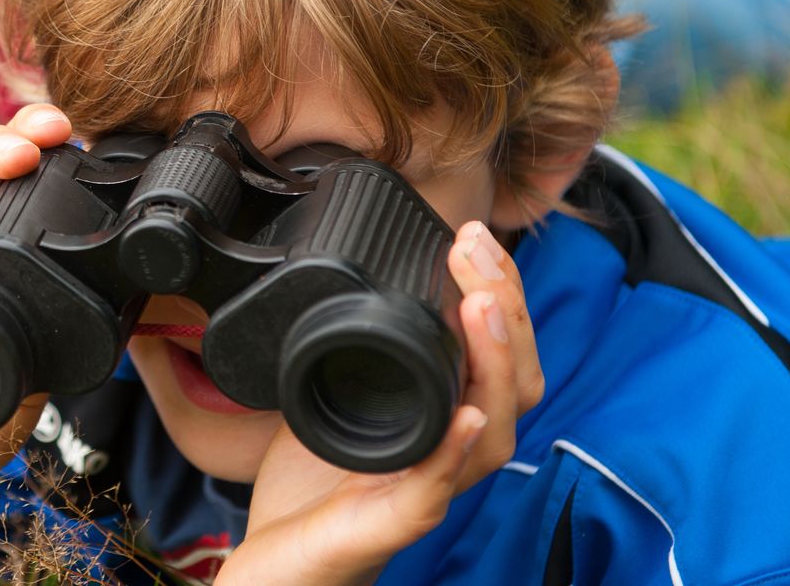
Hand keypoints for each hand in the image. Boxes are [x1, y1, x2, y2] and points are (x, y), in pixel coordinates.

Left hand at [219, 221, 541, 583]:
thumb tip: (348, 267)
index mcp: (444, 417)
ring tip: (482, 307)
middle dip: (506, 308)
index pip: (497, 352)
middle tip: (477, 249)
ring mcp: (428, 489)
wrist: (275, 564)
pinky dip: (458, 449)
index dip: (499, 293)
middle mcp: (450, 452)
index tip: (472, 236)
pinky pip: (438, 488)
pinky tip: (469, 416)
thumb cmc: (309, 488)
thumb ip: (353, 343)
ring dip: (493, 364)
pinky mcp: (394, 524)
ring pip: (493, 431)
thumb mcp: (329, 392)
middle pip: (514, 382)